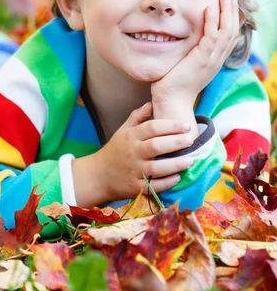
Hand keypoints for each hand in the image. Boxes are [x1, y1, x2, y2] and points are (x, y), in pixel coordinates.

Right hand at [74, 102, 194, 206]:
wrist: (98, 175)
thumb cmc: (114, 150)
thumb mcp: (122, 131)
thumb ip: (137, 117)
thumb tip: (151, 103)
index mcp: (130, 137)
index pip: (152, 128)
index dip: (170, 125)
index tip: (186, 126)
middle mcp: (132, 153)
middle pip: (156, 146)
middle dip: (176, 142)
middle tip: (191, 140)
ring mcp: (134, 171)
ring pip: (157, 167)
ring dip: (175, 164)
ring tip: (190, 160)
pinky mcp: (135, 187)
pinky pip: (153, 186)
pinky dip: (167, 182)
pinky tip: (178, 177)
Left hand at [152, 0, 239, 110]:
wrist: (170, 101)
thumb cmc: (171, 85)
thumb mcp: (183, 66)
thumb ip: (187, 54)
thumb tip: (179, 41)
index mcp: (213, 61)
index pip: (228, 37)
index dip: (231, 20)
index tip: (229, 5)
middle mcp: (216, 60)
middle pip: (232, 32)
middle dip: (232, 12)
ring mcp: (210, 60)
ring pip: (226, 31)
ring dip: (226, 12)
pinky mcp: (201, 59)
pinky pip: (211, 37)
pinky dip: (212, 21)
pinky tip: (209, 8)